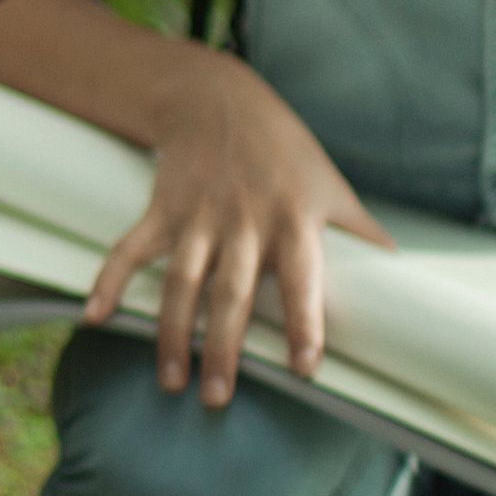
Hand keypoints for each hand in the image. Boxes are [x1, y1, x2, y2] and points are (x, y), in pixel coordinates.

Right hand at [78, 51, 387, 407]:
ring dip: (172, 333)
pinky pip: (131, 248)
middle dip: (223, 348)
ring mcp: (199, 216)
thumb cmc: (284, 149)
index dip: (302, 322)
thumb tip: (399, 270)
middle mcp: (245, 221)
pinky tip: (96, 317)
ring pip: (182, 282)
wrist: (217, 98)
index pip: (301, 279)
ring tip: (170, 380)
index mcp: (294, 220)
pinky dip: (109, 281)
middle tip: (216, 398)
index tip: (303, 367)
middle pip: (232, 293)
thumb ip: (359, 230)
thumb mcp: (329, 185)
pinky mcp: (161, 209)